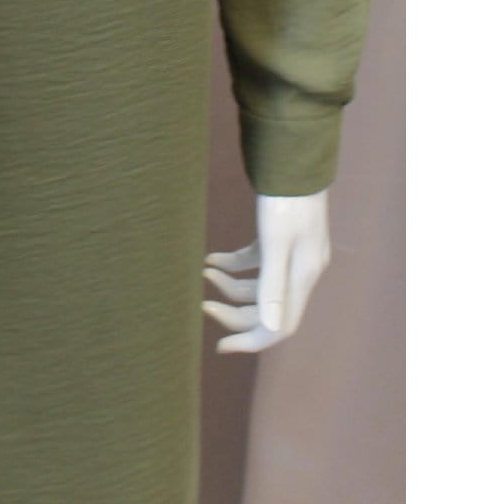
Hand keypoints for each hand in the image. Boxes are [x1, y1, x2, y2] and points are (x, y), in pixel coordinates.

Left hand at [201, 188, 332, 351]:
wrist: (293, 158)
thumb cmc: (285, 197)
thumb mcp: (276, 240)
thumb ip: (272, 285)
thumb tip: (269, 329)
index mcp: (303, 277)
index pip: (279, 327)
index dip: (250, 340)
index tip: (220, 346)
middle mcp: (300, 271)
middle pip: (266, 309)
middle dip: (233, 310)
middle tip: (201, 305)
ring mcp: (291, 254)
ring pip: (259, 286)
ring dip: (230, 285)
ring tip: (202, 273)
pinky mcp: (280, 238)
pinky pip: (256, 263)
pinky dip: (234, 264)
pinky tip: (211, 259)